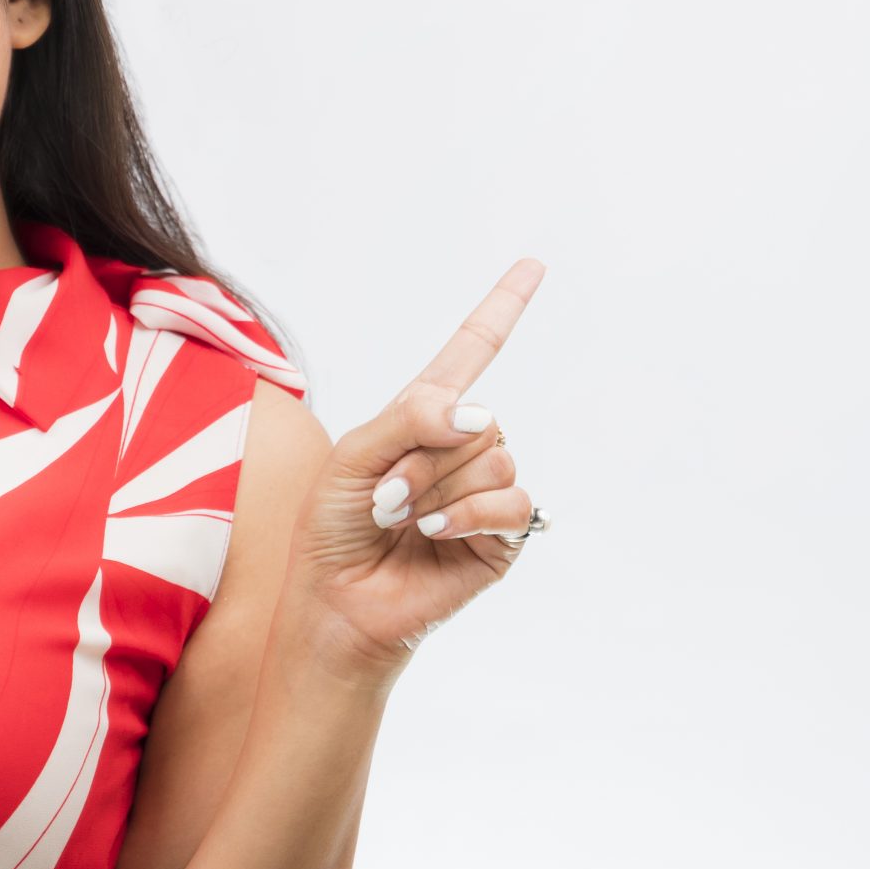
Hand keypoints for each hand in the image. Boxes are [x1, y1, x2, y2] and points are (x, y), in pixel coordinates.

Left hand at [285, 258, 545, 674]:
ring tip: (401, 520)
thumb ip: (410, 418)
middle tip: (383, 497)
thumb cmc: (335, 530)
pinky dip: (467, 514)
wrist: (336, 603)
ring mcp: (486, 491)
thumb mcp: (354, 456)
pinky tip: (433, 533)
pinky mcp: (503, 536)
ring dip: (435, 489)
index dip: (502, 308)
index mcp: (424, 418)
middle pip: (474, 417)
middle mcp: (463, 448)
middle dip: (420, 457)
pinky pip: (509, 500)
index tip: (534, 265)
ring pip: (491, 456)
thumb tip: (481, 416)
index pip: (472, 351)